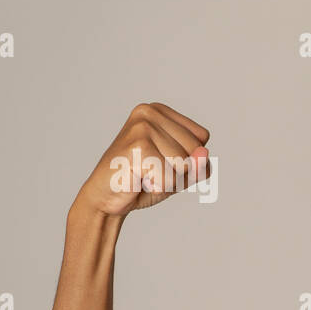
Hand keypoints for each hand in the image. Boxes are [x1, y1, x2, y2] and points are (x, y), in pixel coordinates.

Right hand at [76, 102, 211, 215]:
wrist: (107, 198)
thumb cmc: (145, 181)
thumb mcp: (182, 173)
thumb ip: (200, 165)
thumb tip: (203, 154)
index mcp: (161, 111)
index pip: (202, 137)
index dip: (189, 158)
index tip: (162, 160)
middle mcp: (150, 112)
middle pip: (196, 149)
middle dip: (180, 170)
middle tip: (153, 170)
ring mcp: (142, 127)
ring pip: (184, 164)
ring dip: (168, 179)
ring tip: (145, 174)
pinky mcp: (137, 146)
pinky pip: (170, 177)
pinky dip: (159, 186)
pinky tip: (139, 180)